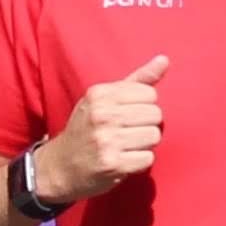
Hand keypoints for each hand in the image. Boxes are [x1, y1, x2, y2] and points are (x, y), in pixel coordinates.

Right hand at [41, 54, 168, 200]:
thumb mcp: (103, 99)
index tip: (127, 115)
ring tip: (126, 146)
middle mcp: (102, 114)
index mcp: (99, 94)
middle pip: (155, 114)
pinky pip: (148, 158)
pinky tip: (124, 160)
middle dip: (147, 125)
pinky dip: (140, 161)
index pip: (149, 93)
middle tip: (127, 132)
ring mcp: (106, 140)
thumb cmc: (87, 129)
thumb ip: (137, 80)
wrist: (60, 166)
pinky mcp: (113, 164)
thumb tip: (165, 59)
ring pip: (154, 136)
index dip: (144, 106)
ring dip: (145, 144)